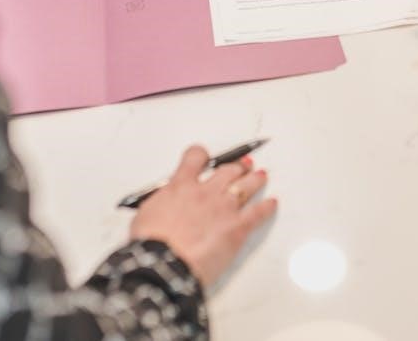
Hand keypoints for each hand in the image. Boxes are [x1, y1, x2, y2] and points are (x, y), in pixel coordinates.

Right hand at [130, 146, 276, 287]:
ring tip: (261, 176)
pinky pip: (257, 213)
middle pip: (228, 170)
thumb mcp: (146, 213)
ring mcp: (224, 208)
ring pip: (246, 186)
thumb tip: (163, 203)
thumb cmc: (150, 243)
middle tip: (244, 165)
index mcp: (181, 186)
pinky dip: (267, 208)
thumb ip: (161, 202)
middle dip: (238, 166)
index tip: (205, 156)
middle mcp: (206, 192)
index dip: (202, 155)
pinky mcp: (237, 227)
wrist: (164, 263)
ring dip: (255, 180)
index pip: (195, 158)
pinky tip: (272, 204)